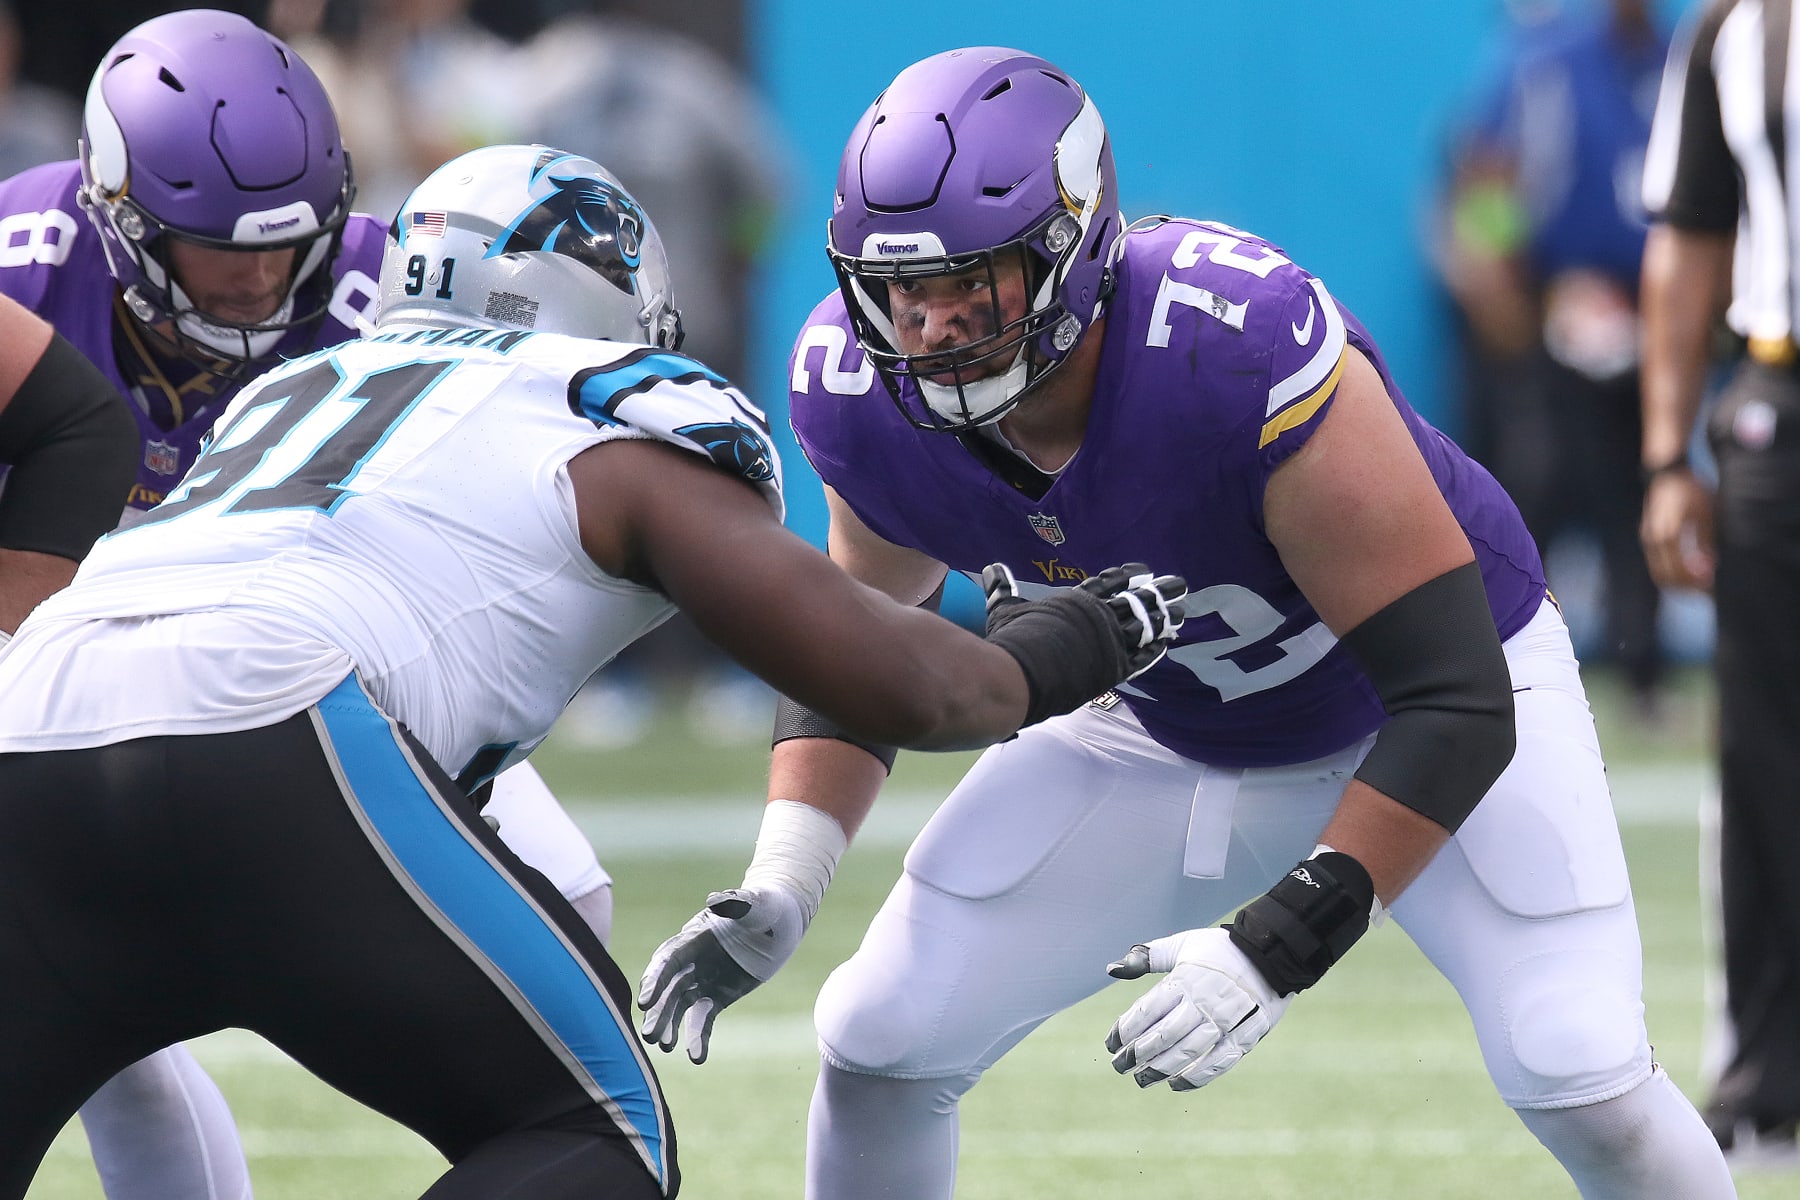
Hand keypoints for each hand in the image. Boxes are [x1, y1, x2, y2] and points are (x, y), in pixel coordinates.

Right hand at [638, 883, 806, 1063]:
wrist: (778, 921)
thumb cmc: (765, 906)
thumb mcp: (757, 904)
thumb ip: (739, 903)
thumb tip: (718, 900)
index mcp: (694, 937)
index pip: (668, 959)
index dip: (655, 980)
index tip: (645, 1001)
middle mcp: (691, 960)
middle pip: (668, 987)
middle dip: (658, 1011)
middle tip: (650, 1035)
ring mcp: (701, 979)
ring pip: (679, 1006)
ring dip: (670, 1026)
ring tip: (665, 1047)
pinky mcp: (715, 996)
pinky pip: (703, 1020)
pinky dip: (698, 1038)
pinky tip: (696, 1058)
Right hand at [983, 561, 1185, 677]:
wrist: (1022, 677)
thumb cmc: (1013, 641)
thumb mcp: (1006, 610)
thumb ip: (1003, 588)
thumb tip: (990, 568)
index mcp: (1077, 601)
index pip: (1107, 582)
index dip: (1125, 575)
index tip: (1142, 571)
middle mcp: (1098, 617)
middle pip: (1136, 599)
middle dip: (1158, 591)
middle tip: (1178, 584)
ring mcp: (1109, 643)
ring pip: (1146, 625)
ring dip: (1165, 617)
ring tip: (1182, 611)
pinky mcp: (1115, 669)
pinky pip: (1143, 657)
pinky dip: (1155, 650)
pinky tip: (1167, 643)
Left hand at [1104, 928, 1290, 1091]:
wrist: (1272, 952)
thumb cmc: (1220, 949)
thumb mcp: (1182, 945)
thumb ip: (1147, 957)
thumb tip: (1111, 970)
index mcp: (1185, 979)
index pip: (1147, 1010)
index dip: (1125, 1029)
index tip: (1110, 1044)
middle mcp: (1203, 1002)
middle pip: (1163, 1035)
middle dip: (1137, 1054)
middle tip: (1119, 1066)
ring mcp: (1225, 1021)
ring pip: (1187, 1052)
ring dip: (1160, 1069)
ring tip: (1141, 1079)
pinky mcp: (1246, 1035)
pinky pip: (1218, 1062)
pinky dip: (1196, 1077)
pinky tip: (1176, 1084)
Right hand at [1639, 469, 1713, 590]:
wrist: (1668, 473)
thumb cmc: (1693, 490)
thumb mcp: (1707, 514)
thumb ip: (1706, 543)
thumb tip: (1708, 569)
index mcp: (1668, 534)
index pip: (1679, 571)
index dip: (1696, 584)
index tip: (1715, 589)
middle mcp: (1652, 539)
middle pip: (1666, 578)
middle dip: (1687, 589)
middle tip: (1710, 594)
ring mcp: (1647, 538)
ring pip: (1660, 574)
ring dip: (1680, 584)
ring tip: (1702, 587)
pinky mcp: (1648, 538)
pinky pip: (1658, 564)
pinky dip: (1674, 573)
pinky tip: (1692, 572)